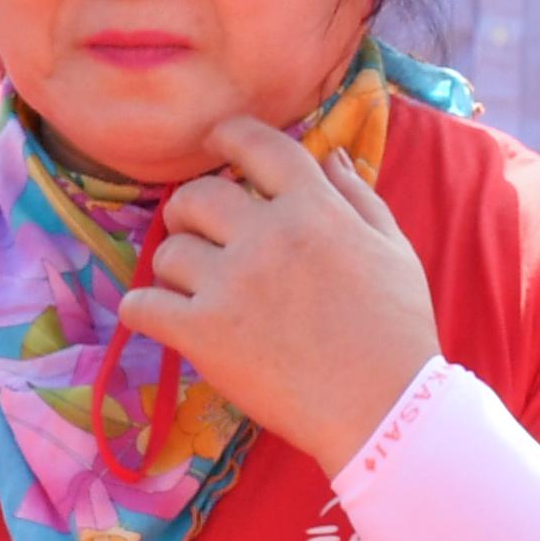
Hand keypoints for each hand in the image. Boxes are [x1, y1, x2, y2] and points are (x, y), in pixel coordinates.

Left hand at [124, 120, 435, 470]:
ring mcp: (230, 284)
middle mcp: (267, 236)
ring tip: (194, 286)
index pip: (258, 145)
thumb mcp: (393, 247)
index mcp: (315, 208)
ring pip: (168, 251)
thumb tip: (328, 156)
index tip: (217, 142)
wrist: (384, 406)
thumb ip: (357, 195)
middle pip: (197, 196)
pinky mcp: (202, 334)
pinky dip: (144, 308)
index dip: (229, 135)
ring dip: (176, 266)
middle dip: (193, 210)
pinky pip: (143, 305)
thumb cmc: (396, 326)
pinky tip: (161, 315)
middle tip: (202, 233)